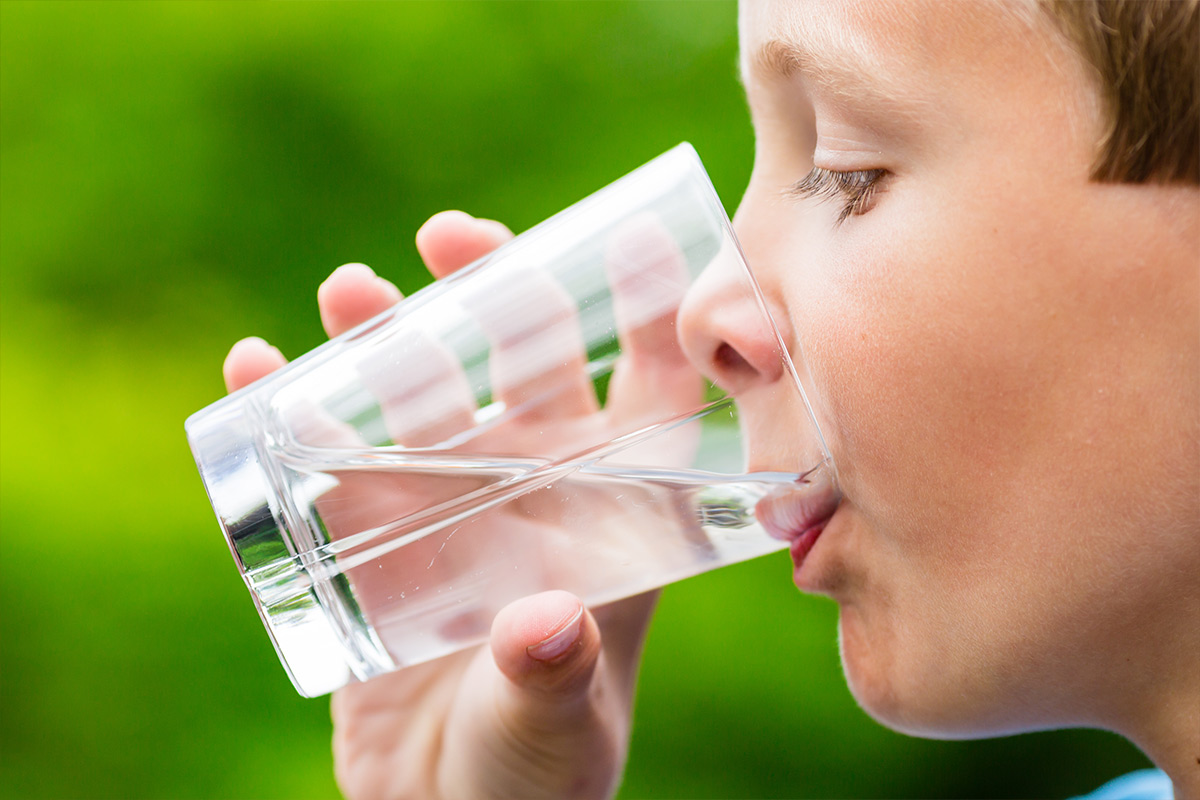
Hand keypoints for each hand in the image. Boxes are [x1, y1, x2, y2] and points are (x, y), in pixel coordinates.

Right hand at [223, 211, 681, 799]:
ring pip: (421, 392)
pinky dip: (288, 408)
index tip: (635, 236)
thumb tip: (545, 624)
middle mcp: (532, 490)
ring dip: (385, 334)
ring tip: (350, 291)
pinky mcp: (367, 535)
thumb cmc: (531, 773)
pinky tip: (256, 369)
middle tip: (456, 239)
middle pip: (524, 365)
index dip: (650, 317)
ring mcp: (446, 504)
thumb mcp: (550, 730)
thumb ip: (550, 679)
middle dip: (495, 295)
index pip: (647, 398)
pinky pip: (327, 455)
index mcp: (609, 518)